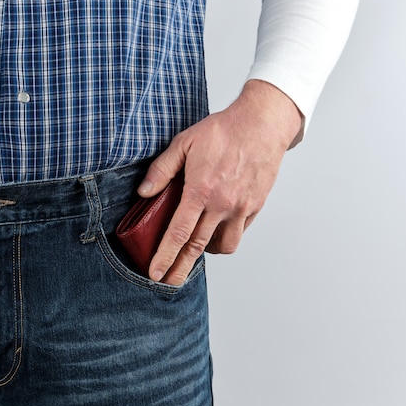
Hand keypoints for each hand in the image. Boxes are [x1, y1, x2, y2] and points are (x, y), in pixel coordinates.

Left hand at [137, 80, 302, 285]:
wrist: (262, 124)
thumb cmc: (223, 131)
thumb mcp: (184, 143)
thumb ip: (161, 170)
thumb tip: (143, 192)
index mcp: (201, 190)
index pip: (179, 233)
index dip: (165, 256)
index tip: (155, 272)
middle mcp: (222, 204)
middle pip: (198, 247)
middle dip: (181, 268)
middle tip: (169, 281)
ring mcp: (241, 208)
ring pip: (224, 245)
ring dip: (207, 252)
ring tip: (195, 249)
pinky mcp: (255, 206)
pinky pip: (239, 231)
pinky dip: (226, 235)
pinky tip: (216, 228)